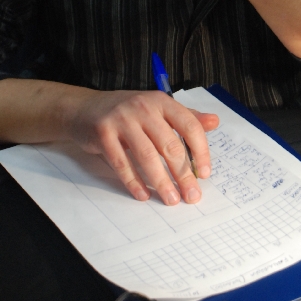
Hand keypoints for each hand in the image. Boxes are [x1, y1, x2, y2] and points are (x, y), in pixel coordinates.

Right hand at [67, 88, 218, 205]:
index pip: (189, 126)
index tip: (204, 173)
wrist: (85, 108)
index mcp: (162, 102)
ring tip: (171, 199)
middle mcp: (143, 107)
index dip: (200, 151)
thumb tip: (215, 122)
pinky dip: (133, 181)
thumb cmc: (128, 112)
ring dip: (161, 181)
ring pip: (147, 155)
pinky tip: (143, 194)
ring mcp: (122, 119)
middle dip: (183, 173)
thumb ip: (186, 117)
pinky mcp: (103, 133)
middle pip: (169, 144)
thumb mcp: (159, 109)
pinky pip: (121, 162)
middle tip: (192, 195)